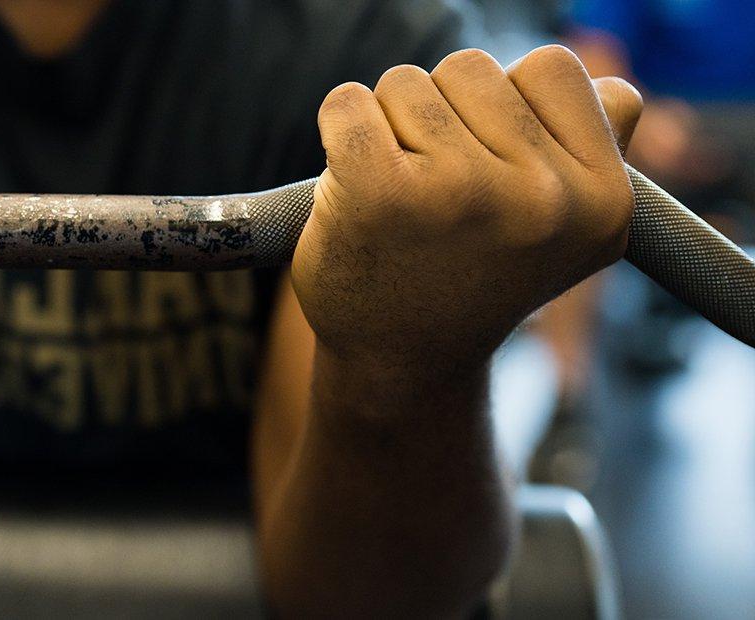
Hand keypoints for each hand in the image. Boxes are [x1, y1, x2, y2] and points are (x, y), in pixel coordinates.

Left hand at [294, 45, 642, 369]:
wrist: (400, 366)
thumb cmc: (473, 276)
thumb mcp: (561, 228)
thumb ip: (595, 152)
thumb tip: (614, 93)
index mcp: (603, 201)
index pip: (553, 67)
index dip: (506, 104)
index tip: (491, 166)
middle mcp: (542, 198)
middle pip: (472, 67)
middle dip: (441, 114)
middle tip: (436, 195)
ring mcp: (461, 192)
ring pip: (406, 82)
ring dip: (389, 126)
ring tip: (399, 199)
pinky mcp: (380, 192)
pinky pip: (346, 103)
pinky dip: (338, 129)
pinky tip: (351, 184)